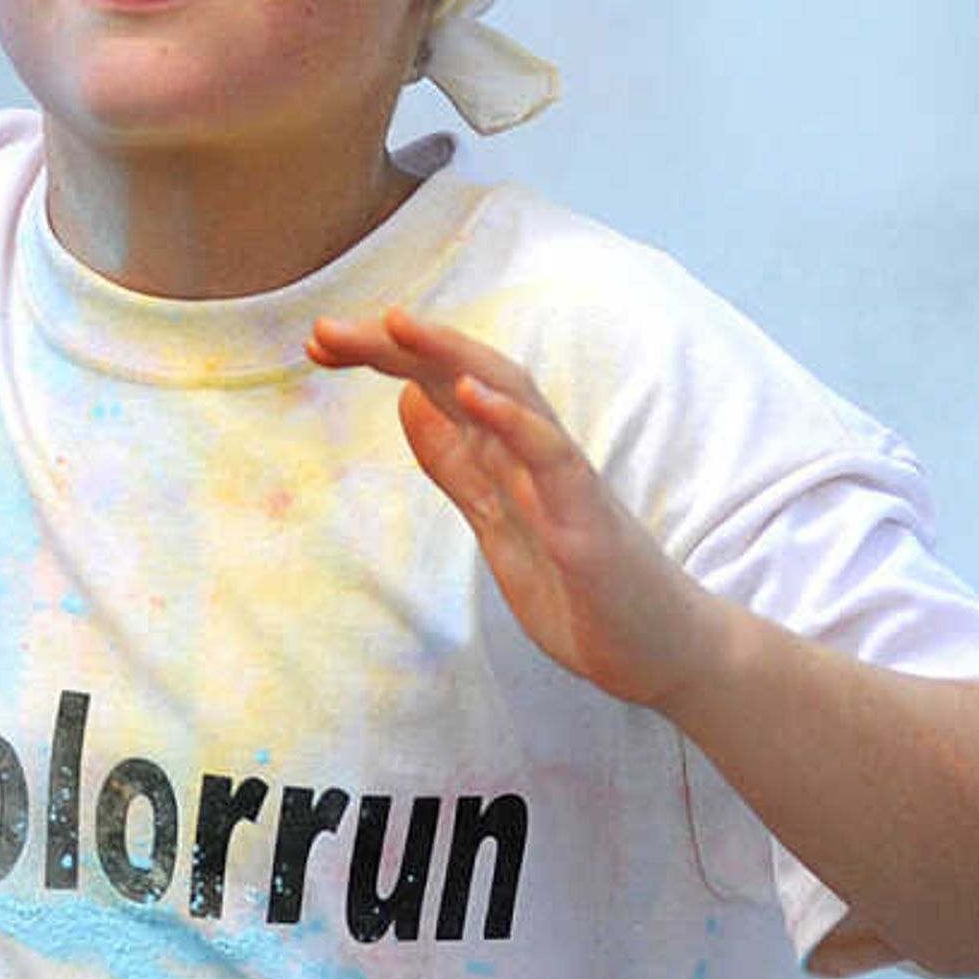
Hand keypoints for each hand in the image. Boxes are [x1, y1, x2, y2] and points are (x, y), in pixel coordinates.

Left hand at [306, 305, 723, 712]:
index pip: (440, 387)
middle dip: (398, 346)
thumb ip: (458, 466)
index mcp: (506, 457)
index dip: (382, 359)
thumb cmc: (582, 589)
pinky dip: (516, 422)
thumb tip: (409, 401)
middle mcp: (534, 454)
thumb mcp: (496, 524)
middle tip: (325, 330)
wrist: (660, 653)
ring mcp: (564, 482)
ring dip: (455, 358)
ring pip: (513, 398)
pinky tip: (476, 395)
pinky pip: (554, 459)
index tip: (318, 345)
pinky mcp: (588, 520)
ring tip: (399, 325)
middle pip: (465, 376)